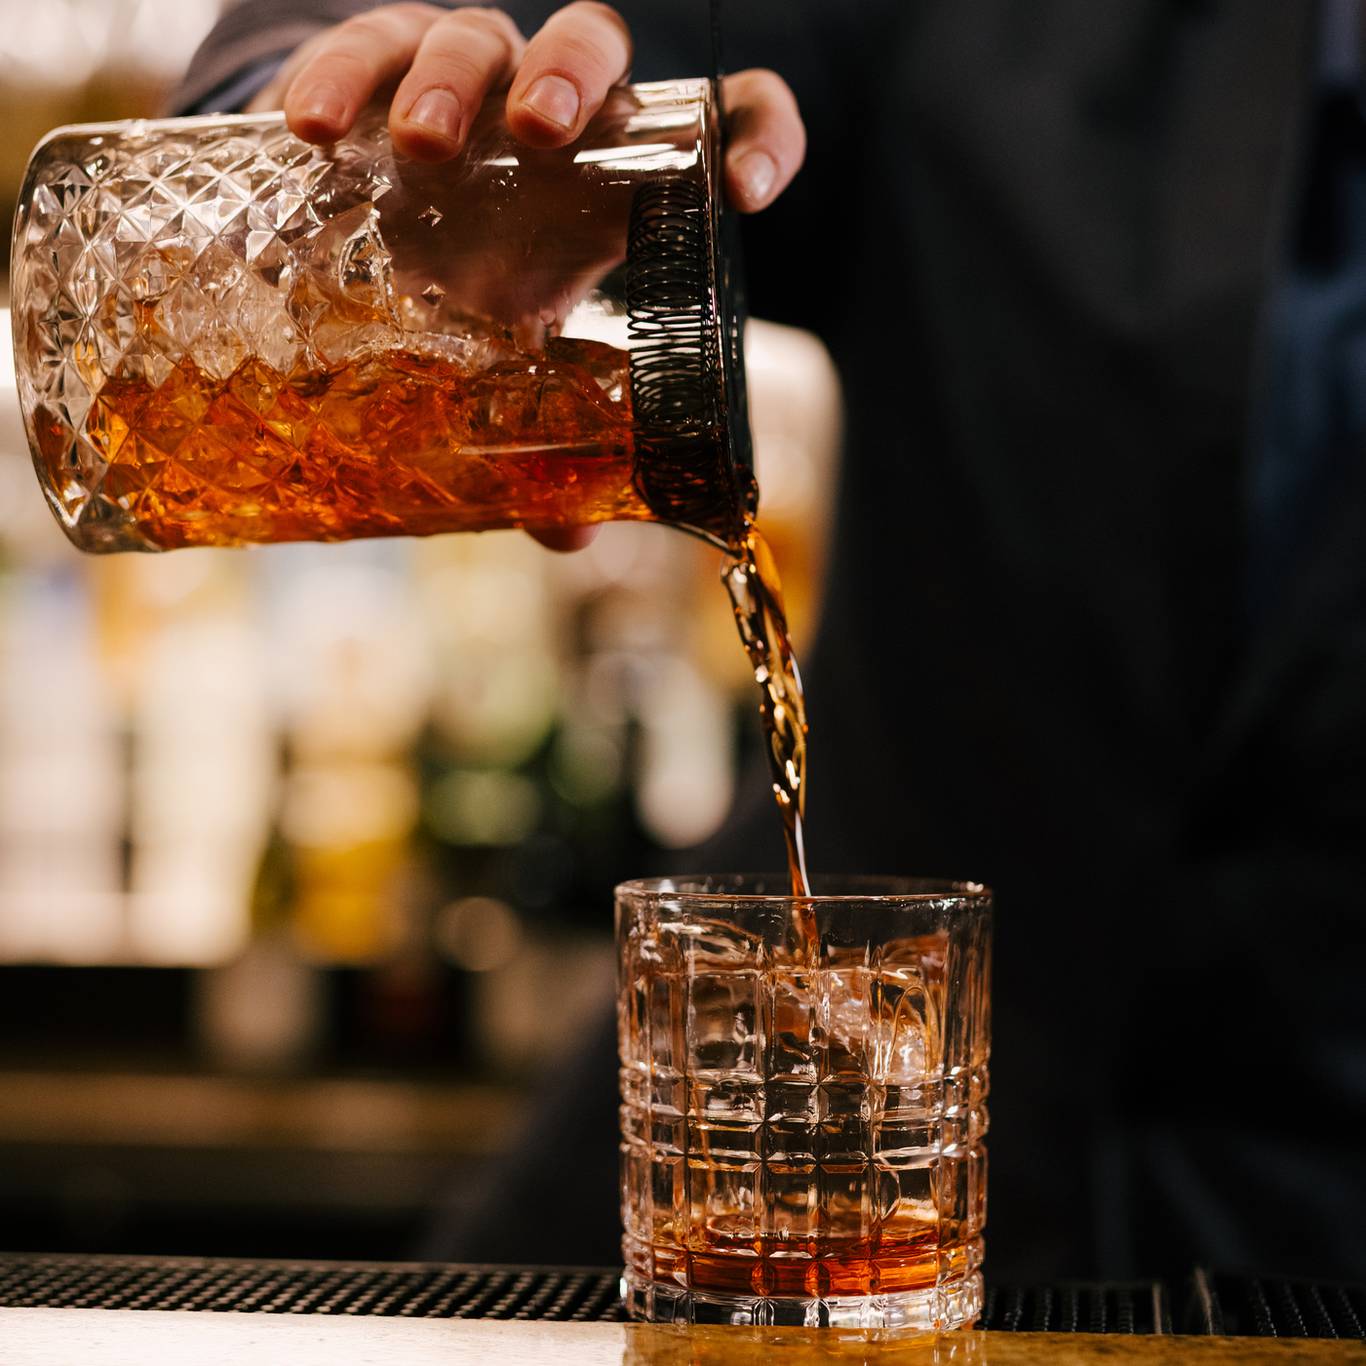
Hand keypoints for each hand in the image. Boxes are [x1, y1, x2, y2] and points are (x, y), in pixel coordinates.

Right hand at [251, 3, 804, 550]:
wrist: (356, 234)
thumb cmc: (463, 291)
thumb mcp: (510, 363)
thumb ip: (544, 438)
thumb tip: (572, 536)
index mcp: (616, 178)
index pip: (718, 119)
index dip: (754, 135)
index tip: (746, 193)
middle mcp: (550, 118)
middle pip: (591, 44)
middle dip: (571, 79)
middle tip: (542, 137)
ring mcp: (464, 82)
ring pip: (479, 35)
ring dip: (454, 81)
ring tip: (422, 149)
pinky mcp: (375, 63)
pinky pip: (368, 42)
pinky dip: (342, 74)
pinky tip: (316, 129)